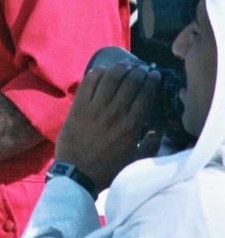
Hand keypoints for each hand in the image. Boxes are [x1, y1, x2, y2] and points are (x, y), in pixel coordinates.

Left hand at [55, 62, 161, 190]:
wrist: (78, 174)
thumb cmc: (108, 169)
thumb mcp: (137, 161)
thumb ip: (151, 145)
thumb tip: (160, 130)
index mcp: (132, 125)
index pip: (146, 95)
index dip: (152, 81)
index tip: (154, 74)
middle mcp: (115, 113)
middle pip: (130, 82)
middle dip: (138, 70)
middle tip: (140, 67)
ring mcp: (95, 108)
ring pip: (110, 78)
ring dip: (119, 67)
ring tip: (124, 64)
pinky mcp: (78, 107)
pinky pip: (88, 83)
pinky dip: (97, 73)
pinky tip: (103, 70)